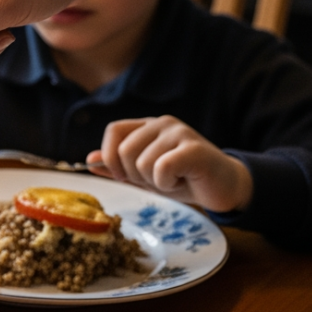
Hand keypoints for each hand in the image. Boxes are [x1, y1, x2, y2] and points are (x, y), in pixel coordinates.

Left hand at [87, 116, 251, 212]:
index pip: (113, 131)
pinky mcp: (194, 149)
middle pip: (124, 151)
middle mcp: (162, 123)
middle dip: (135, 175)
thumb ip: (117, 167)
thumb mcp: (144, 175)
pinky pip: (161, 168)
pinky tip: (182, 181)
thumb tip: (89, 160)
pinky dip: (167, 184)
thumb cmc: (183, 179)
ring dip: (155, 182)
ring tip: (174, 179)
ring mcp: (179, 133)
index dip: (111, 157)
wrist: (222, 188)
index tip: (124, 176)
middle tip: (158, 179)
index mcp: (148, 126)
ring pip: (142, 163)